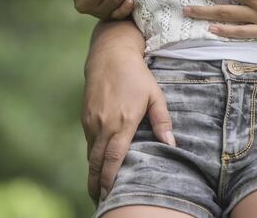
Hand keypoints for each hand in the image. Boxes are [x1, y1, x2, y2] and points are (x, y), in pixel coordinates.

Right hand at [81, 40, 173, 198]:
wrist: (109, 55)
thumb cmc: (136, 75)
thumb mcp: (155, 94)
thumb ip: (162, 120)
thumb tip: (171, 143)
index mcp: (122, 122)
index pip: (113, 158)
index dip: (110, 179)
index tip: (109, 195)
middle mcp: (103, 124)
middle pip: (96, 163)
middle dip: (97, 184)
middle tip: (100, 200)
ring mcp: (91, 121)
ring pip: (90, 154)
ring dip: (93, 172)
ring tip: (97, 189)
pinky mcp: (85, 117)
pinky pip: (88, 142)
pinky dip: (91, 157)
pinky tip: (96, 165)